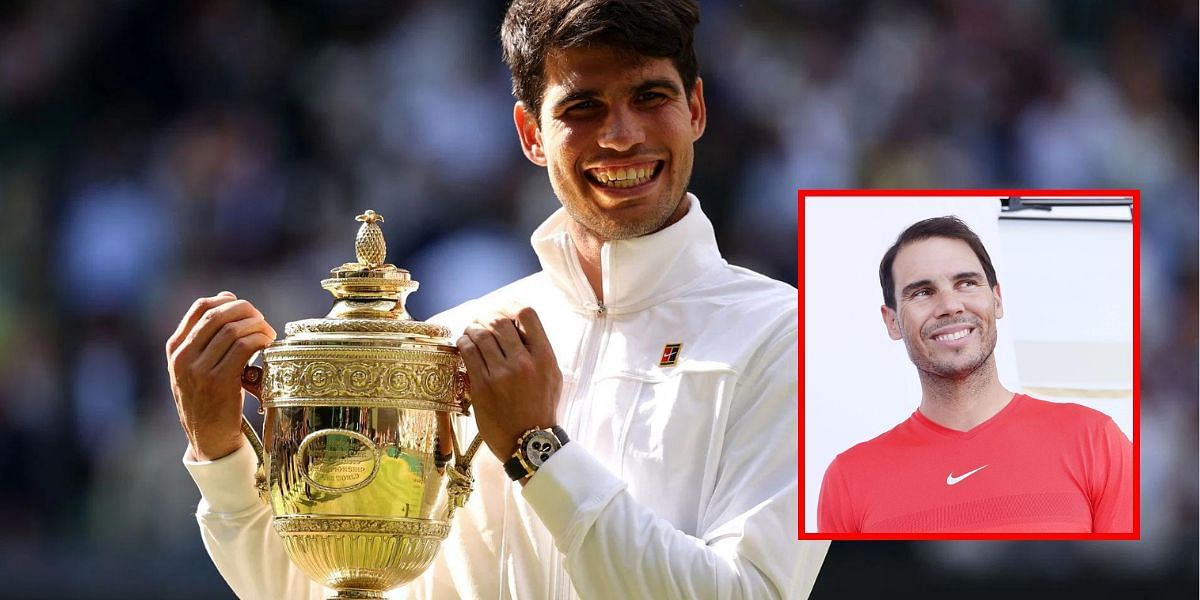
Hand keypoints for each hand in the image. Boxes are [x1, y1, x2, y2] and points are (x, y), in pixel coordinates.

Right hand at [166, 291, 276, 460]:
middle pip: (218, 315)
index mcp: (175, 349)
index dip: (226, 301)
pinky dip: (260, 340)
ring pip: (233, 329)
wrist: (208, 440)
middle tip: (261, 321)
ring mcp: (199, 370)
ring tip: (268, 335)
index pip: (200, 308)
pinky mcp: (219, 382)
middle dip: (246, 311)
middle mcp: (183, 357)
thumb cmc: (208, 400)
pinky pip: (244, 347)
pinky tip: (268, 346)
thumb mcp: (195, 368)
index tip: (244, 309)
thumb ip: (205, 339)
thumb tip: (228, 298)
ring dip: (257, 326)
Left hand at [456, 306, 560, 462]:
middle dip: (488, 317)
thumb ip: (539, 352)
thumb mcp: (552, 377)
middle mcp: (524, 362)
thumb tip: (520, 329)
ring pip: (481, 334)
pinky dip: (464, 343)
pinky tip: (465, 344)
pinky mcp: (483, 386)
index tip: (505, 314)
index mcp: (544, 357)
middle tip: (482, 321)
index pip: (527, 314)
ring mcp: (502, 374)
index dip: (512, 308)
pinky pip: (468, 352)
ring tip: (471, 331)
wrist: (529, 442)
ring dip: (473, 328)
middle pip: (500, 321)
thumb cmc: (541, 409)